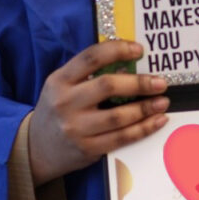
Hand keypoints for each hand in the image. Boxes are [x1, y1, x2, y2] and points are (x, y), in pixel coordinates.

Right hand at [28, 40, 169, 184]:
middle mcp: (65, 103)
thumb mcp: (62, 85)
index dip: (118, 49)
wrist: (35, 149)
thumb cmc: (57, 109)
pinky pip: (121, 138)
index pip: (91, 57)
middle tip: (160, 82)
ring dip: (146, 108)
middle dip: (139, 83)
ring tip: (163, 101)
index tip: (139, 50)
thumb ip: (87, 73)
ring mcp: (75, 128)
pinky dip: (143, 129)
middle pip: (108, 86)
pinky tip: (157, 120)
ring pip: (118, 116)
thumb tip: (129, 62)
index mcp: (60, 80)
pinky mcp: (87, 149)